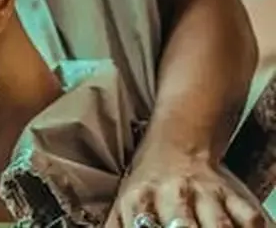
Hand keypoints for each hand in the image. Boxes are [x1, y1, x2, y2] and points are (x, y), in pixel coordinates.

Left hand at [105, 151, 266, 227]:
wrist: (176, 143)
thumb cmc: (145, 184)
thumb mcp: (121, 204)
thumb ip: (113, 227)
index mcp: (138, 200)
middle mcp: (171, 195)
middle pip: (182, 227)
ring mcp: (203, 194)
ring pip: (217, 225)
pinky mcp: (230, 193)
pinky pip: (249, 218)